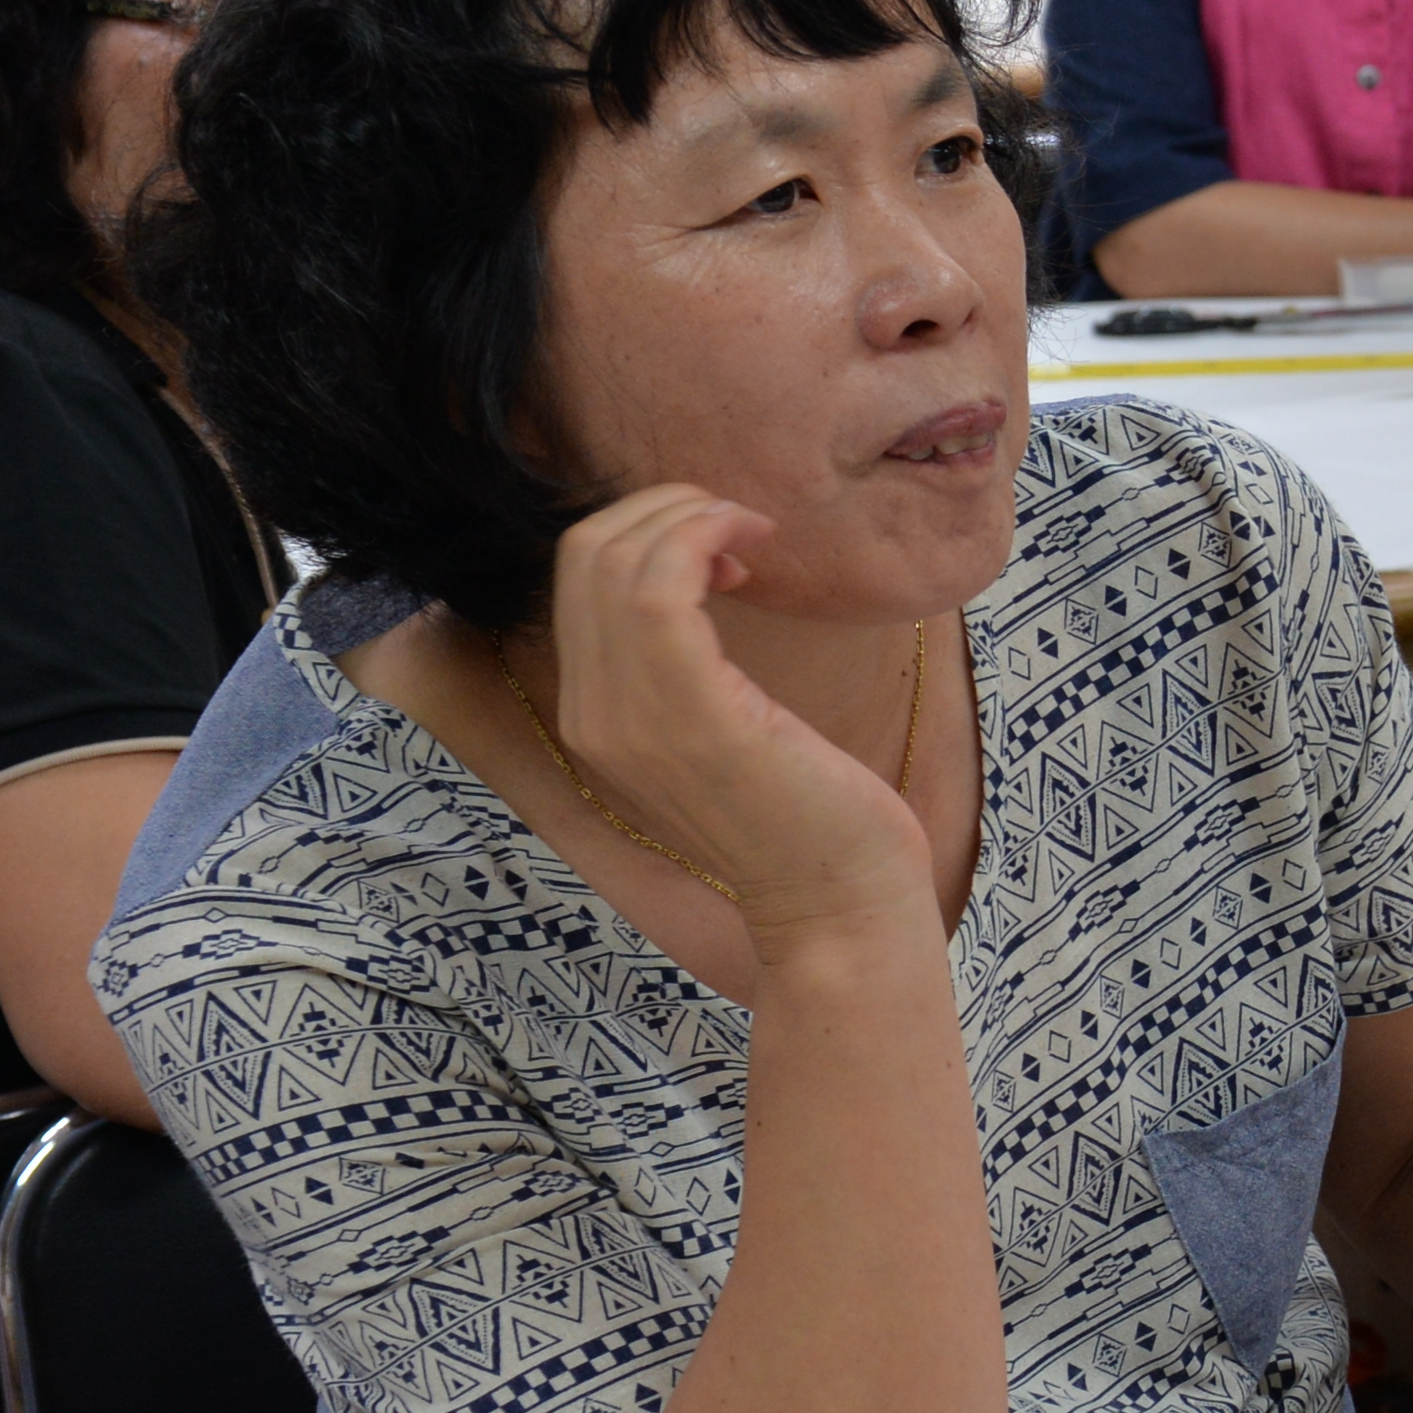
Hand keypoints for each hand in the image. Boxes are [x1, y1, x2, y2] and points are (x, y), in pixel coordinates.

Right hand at [532, 484, 937, 943]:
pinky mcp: (692, 715)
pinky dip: (702, 536)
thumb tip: (706, 574)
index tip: (725, 549)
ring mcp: (633, 718)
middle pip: (583, 552)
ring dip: (688, 513)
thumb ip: (688, 669)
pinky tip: (752, 549)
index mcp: (596, 717)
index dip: (645, 530)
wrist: (836, 905)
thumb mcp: (724, 731)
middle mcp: (594, 716)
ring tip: (751, 536)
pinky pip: (657, 588)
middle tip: (740, 530)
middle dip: (662, 506)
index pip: (575, 577)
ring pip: (611, 557)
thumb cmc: (806, 814)